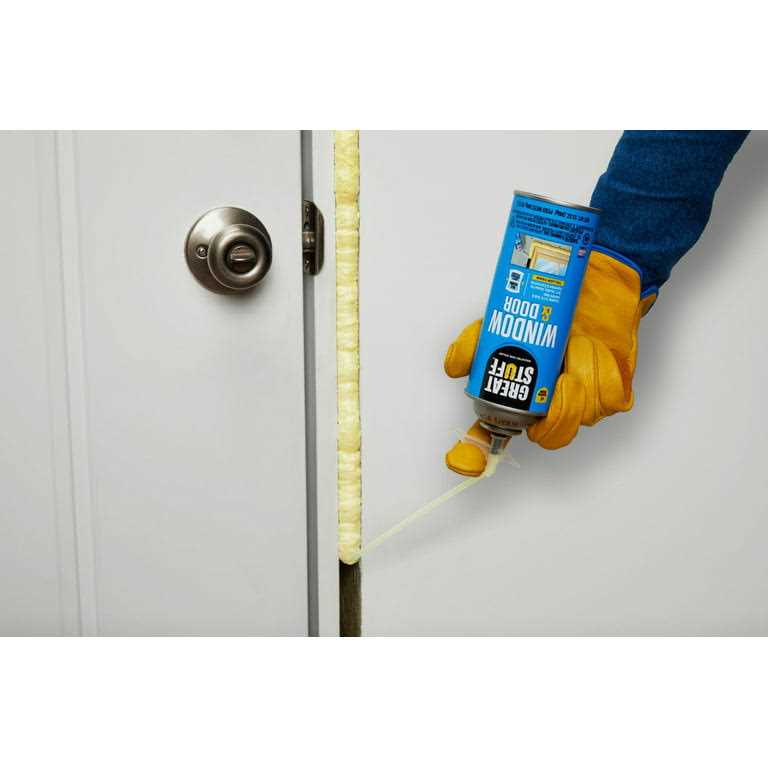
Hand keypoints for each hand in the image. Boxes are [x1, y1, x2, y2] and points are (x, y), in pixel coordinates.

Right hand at [443, 249, 655, 475]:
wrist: (585, 280)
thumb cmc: (545, 306)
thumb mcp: (500, 318)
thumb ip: (474, 341)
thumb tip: (454, 369)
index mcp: (514, 394)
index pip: (491, 435)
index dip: (476, 455)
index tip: (466, 463)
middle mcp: (545, 406)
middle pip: (548, 435)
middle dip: (555, 409)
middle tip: (556, 378)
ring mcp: (581, 404)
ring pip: (579, 415)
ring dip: (577, 379)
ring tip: (573, 347)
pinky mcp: (611, 392)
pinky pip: (605, 397)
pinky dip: (598, 369)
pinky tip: (592, 349)